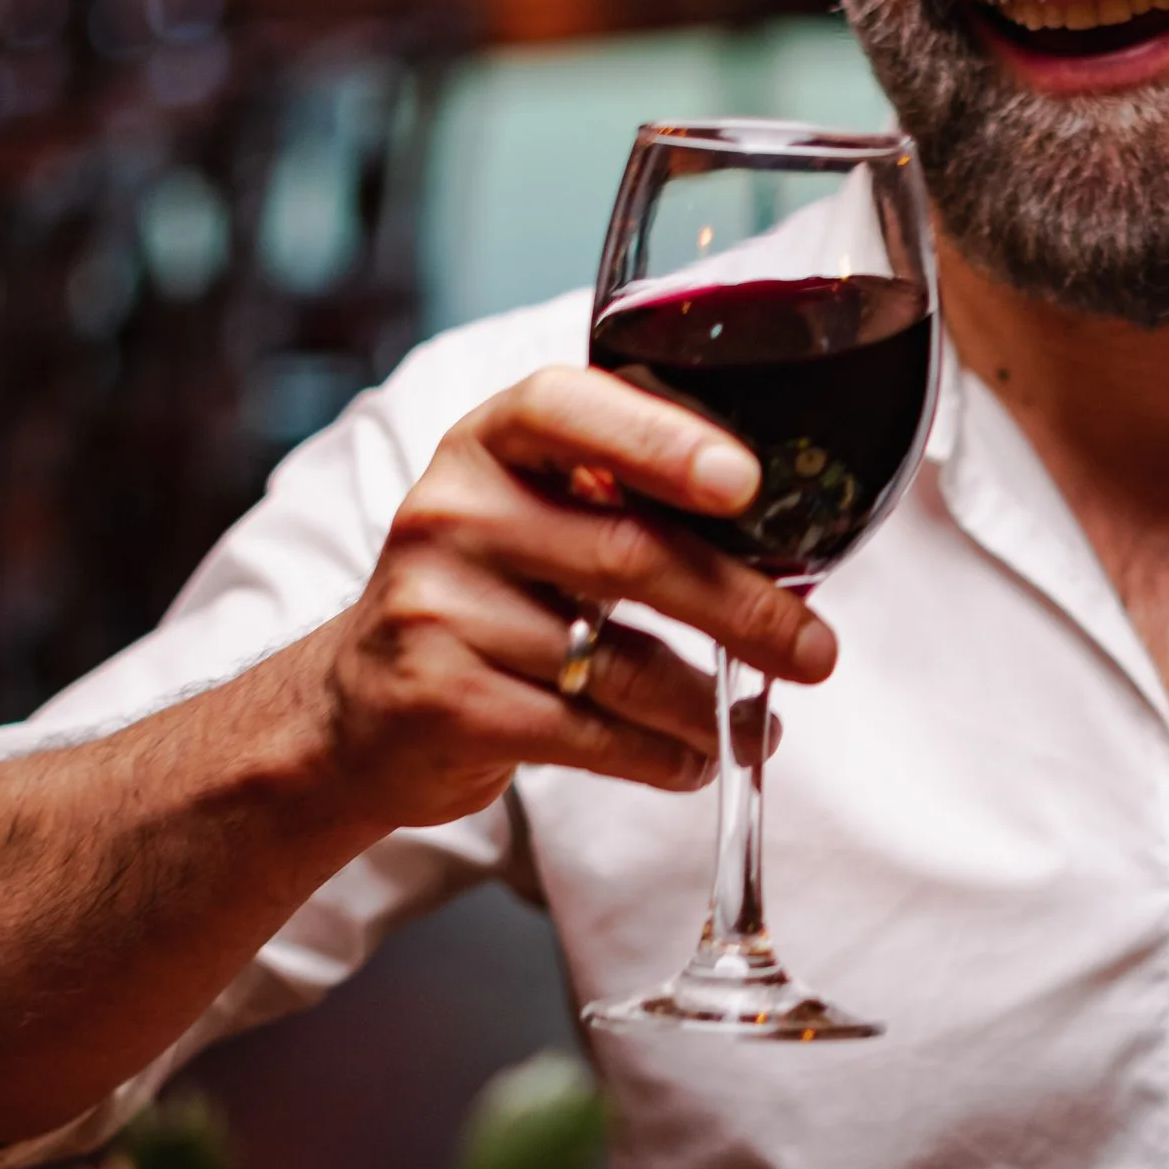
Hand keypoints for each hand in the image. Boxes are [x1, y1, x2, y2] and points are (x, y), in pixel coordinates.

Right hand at [318, 364, 836, 826]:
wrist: (353, 711)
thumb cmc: (480, 602)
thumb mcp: (527, 517)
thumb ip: (622, 501)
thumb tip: (787, 540)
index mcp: (487, 446)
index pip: (568, 409)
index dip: (661, 441)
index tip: (747, 482)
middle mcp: (453, 515)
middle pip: (628, 554)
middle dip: (743, 610)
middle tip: (815, 651)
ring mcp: (441, 611)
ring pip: (619, 664)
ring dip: (710, 707)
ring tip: (757, 727)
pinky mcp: (445, 702)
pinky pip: (589, 735)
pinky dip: (661, 756)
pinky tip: (693, 759)